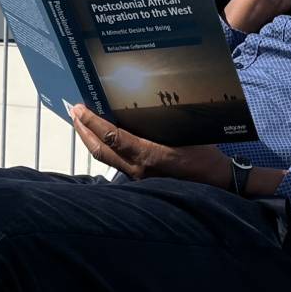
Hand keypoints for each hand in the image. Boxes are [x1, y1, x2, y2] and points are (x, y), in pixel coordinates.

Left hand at [70, 104, 230, 187]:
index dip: (93, 123)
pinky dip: (105, 148)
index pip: (112, 137)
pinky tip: (103, 139)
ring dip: (91, 140)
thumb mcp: (184, 134)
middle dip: (83, 130)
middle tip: (74, 112)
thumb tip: (139, 108)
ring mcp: (138, 176)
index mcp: (148, 155)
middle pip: (100, 150)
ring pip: (105, 158)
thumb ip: (159, 125)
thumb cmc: (205, 157)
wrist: (216, 183)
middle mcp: (138, 168)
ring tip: (82, 123)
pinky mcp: (141, 179)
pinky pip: (116, 162)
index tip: (80, 109)